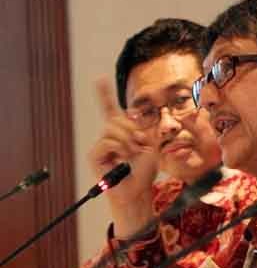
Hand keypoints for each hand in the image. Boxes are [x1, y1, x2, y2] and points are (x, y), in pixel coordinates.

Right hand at [86, 78, 158, 236]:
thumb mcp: (151, 145)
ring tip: (132, 154)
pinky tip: (123, 158)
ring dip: (128, 140)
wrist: (138, 189)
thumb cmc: (145, 170)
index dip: (105, 94)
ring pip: (112, 129)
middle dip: (132, 130)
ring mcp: (101, 145)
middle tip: (140, 145)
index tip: (100, 78)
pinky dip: (119, 148)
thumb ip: (144, 129)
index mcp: (123, 131)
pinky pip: (107, 141)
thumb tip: (134, 115)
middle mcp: (110, 135)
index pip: (111, 109)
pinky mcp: (95, 155)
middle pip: (116, 119)